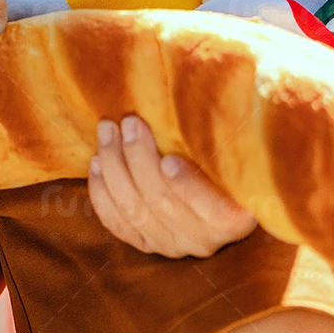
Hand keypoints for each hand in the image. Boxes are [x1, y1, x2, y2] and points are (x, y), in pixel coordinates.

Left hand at [87, 114, 257, 257]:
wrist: (215, 190)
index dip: (188, 187)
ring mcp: (172, 245)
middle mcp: (204, 239)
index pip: (213, 209)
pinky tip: (95, 165)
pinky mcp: (146, 243)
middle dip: (139, 158)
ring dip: (114, 167)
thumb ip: (227, 136)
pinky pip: (117, 223)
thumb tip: (233, 88)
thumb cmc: (229, 158)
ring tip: (107, 132)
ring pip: (134, 210)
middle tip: (130, 122)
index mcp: (235, 218)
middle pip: (162, 202)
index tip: (169, 160)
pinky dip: (102, 194)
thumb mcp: (238, 150)